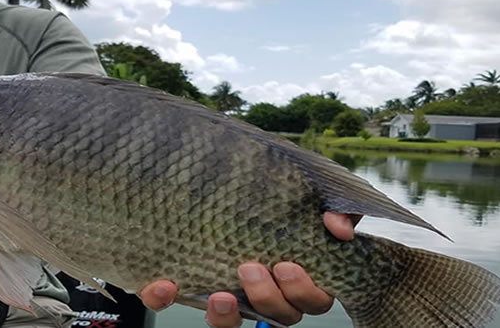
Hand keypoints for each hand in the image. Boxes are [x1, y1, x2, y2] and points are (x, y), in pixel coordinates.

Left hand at [138, 212, 359, 326]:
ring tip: (218, 295)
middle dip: (265, 296)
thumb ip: (336, 212)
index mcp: (301, 278)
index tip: (286, 264)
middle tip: (249, 268)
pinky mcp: (194, 287)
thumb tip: (336, 227)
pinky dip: (168, 297)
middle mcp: (269, 294)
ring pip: (235, 323)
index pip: (314, 300)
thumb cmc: (280, 202)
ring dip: (227, 315)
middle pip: (280, 315)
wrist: (219, 186)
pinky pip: (180, 302)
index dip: (304, 290)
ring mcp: (233, 296)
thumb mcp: (315, 201)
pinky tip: (162, 285)